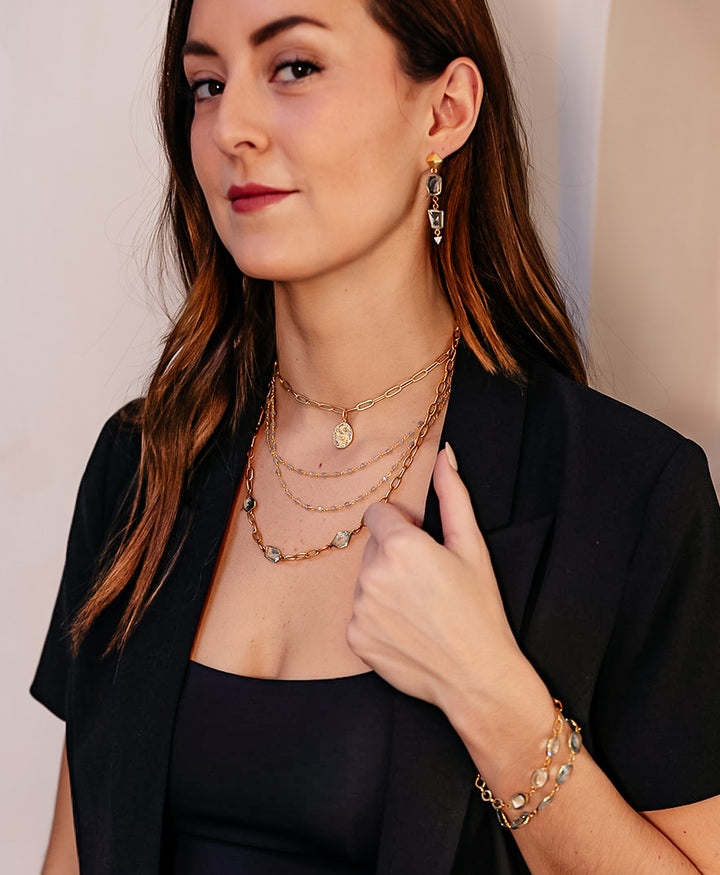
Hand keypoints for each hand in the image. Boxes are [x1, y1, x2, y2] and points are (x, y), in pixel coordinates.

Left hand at [347, 445, 525, 713]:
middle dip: (393, 554)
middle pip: (372, 546)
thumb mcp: (472, 547)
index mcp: (400, 545)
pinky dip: (378, 617)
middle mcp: (372, 574)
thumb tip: (444, 454)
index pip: (378, 512)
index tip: (423, 545)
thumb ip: (453, 495)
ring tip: (420, 607)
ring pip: (365, 579)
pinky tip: (407, 629)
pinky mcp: (354, 638)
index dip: (403, 524)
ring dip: (385, 585)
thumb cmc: (480, 610)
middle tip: (427, 581)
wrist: (478, 677)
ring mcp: (359, 608)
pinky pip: (359, 613)